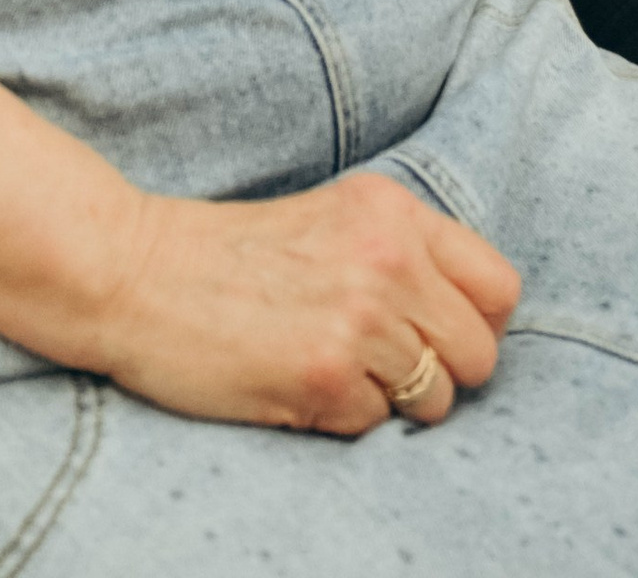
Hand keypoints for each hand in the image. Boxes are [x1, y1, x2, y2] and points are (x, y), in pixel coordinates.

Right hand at [83, 173, 517, 435]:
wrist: (137, 272)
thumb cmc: (233, 255)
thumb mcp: (331, 219)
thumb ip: (402, 253)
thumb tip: (473, 321)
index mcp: (392, 211)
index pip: (500, 286)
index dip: (477, 323)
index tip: (439, 333)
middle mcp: (388, 258)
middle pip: (479, 353)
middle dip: (441, 372)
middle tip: (383, 364)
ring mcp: (360, 318)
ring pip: (435, 400)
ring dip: (389, 399)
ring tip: (330, 365)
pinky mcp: (326, 375)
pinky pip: (376, 426)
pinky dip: (343, 416)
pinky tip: (297, 380)